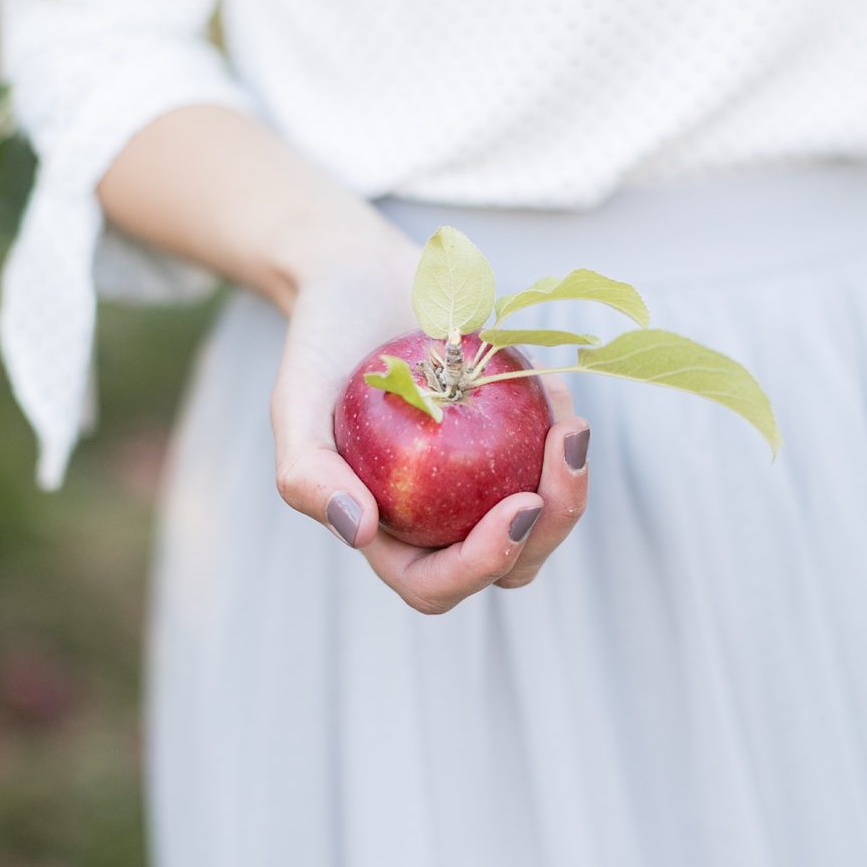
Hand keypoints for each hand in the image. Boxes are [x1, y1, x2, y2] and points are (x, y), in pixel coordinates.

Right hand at [268, 242, 589, 613]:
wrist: (360, 283)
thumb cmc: (320, 345)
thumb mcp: (295, 402)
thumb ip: (307, 473)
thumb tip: (356, 531)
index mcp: (383, 532)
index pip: (434, 583)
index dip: (482, 564)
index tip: (518, 507)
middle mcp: (435, 520)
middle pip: (508, 565)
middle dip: (549, 526)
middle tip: (565, 456)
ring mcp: (477, 486)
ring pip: (542, 521)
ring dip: (568, 485)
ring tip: (570, 425)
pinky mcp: (511, 444)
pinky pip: (551, 462)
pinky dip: (563, 435)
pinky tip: (559, 394)